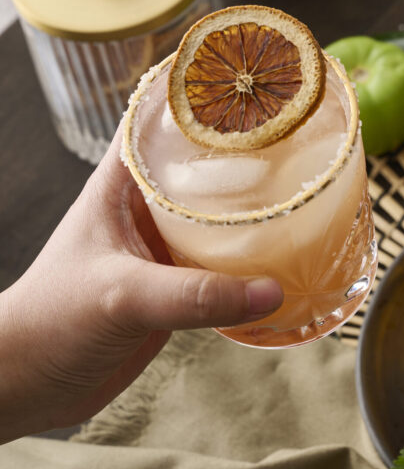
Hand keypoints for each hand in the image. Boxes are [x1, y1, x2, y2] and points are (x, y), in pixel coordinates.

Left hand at [0, 127, 283, 442]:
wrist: (28, 385)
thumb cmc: (48, 323)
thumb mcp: (121, 295)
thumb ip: (194, 295)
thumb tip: (270, 290)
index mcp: (124, 184)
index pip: (165, 120)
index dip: (206, 96)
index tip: (253, 83)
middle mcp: (149, 208)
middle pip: (208, 165)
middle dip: (252, 153)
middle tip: (305, 141)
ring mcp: (167, 247)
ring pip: (224, 215)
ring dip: (260, 210)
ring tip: (310, 194)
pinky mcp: (180, 286)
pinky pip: (229, 264)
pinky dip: (258, 262)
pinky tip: (290, 261)